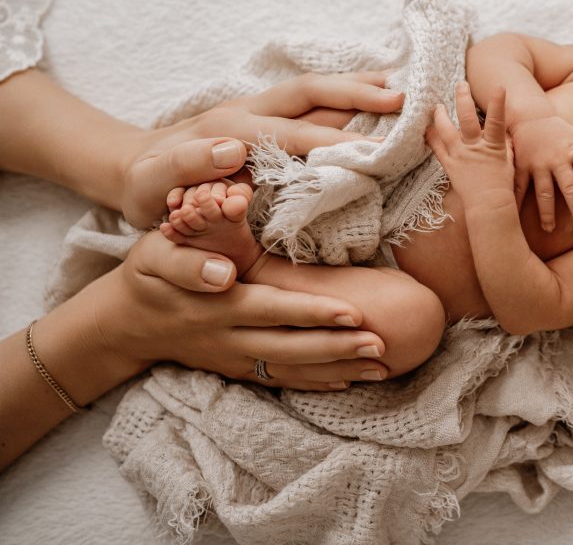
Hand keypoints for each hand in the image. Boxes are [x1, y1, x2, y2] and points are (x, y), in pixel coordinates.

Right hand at [94, 231, 390, 388]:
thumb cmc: (148, 275)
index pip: (273, 310)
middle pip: (290, 349)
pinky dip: (317, 383)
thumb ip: (185, 261)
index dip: (313, 312)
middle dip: (338, 349)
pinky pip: (282, 381)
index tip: (353, 312)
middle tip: (382, 344)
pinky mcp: (237, 371)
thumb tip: (224, 272)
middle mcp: (229, 339)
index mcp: (217, 306)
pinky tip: (352, 380)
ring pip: (292, 371)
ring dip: (338, 370)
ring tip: (383, 365)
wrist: (124, 323)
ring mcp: (234, 360)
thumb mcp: (154, 254)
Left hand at [121, 71, 403, 226]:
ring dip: (356, 86)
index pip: (295, 135)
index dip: (336, 143)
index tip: (375, 151)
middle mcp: (250, 111)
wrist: (131, 165)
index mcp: (232, 129)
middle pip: (314, 94)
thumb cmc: (148, 185)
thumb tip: (232, 149)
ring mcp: (258, 108)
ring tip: (397, 86)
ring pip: (316, 91)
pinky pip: (310, 100)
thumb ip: (189, 166)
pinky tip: (368, 95)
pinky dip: (343, 94)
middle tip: (402, 99)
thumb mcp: (153, 183)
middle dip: (359, 95)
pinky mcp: (262, 114)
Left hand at [426, 82, 514, 212]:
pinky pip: (436, 148)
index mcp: (494, 146)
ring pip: (446, 130)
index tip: (499, 87)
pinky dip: (430, 137)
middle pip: (467, 118)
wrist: (488, 206)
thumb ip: (505, 143)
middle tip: (460, 84)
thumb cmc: (502, 185)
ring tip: (437, 105)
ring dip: (440, 115)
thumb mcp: (509, 161)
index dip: (498, 103)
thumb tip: (504, 131)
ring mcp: (460, 156)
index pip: (497, 121)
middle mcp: (475, 148)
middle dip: (463, 98)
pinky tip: (425, 128)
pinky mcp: (449, 165)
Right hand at [509, 116, 572, 230]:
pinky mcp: (520, 166)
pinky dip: (518, 204)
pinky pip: (519, 188)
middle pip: (569, 187)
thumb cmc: (558, 132)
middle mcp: (556, 159)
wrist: (528, 116)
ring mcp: (537, 163)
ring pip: (544, 193)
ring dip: (547, 213)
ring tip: (550, 229)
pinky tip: (517, 218)